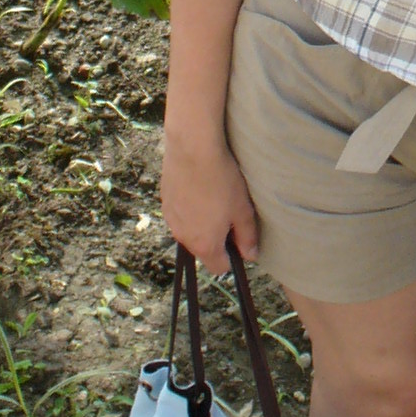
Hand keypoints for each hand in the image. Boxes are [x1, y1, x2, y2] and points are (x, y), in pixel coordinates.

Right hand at [160, 131, 258, 271]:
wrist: (192, 148)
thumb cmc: (222, 179)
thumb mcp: (243, 209)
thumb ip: (247, 236)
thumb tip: (250, 255)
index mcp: (204, 244)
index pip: (219, 268)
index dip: (232, 257)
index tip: (238, 238)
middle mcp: (183, 237)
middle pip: (203, 249)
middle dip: (216, 239)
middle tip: (229, 213)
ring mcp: (171, 220)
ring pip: (190, 231)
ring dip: (201, 223)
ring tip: (214, 197)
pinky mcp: (164, 202)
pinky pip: (180, 214)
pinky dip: (189, 208)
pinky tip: (200, 187)